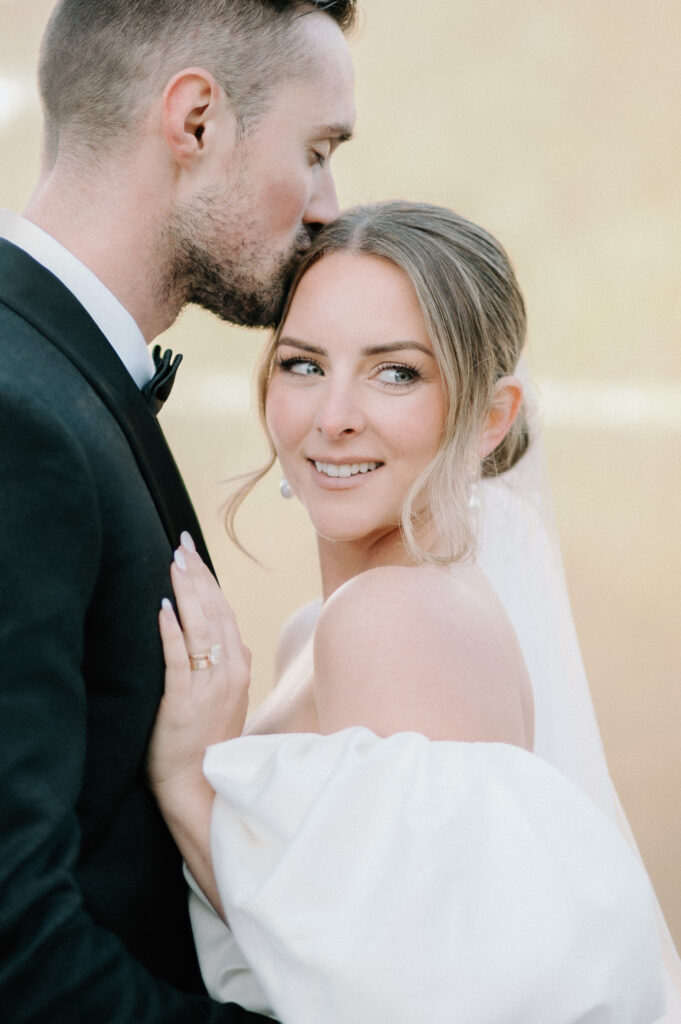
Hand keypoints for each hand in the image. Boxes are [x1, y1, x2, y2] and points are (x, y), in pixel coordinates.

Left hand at [147, 533, 250, 799]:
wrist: (199, 784)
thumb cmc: (208, 741)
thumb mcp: (230, 699)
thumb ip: (233, 667)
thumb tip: (237, 642)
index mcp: (240, 666)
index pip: (224, 611)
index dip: (208, 579)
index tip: (192, 552)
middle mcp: (230, 671)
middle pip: (214, 612)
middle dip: (197, 575)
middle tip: (181, 545)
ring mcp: (209, 687)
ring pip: (201, 629)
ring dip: (187, 593)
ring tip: (174, 564)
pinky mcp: (184, 703)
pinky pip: (179, 661)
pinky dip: (173, 633)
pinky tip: (163, 609)